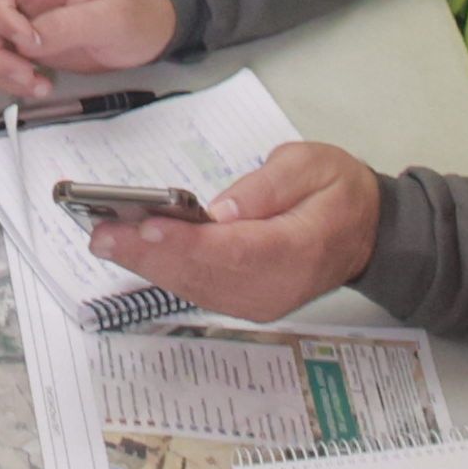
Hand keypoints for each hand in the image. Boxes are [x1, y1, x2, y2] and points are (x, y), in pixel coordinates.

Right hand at [0, 0, 183, 101]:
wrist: (153, 25)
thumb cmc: (139, 12)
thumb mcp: (114, 16)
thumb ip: (70, 24)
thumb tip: (28, 41)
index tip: (28, 45)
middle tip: (28, 76)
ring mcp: (20, 24)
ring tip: (36, 86)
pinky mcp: (24, 50)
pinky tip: (33, 85)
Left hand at [84, 140, 381, 320]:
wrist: (365, 232)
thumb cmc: (338, 192)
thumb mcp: (312, 165)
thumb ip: (269, 186)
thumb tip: (222, 210)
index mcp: (300, 247)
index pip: (234, 250)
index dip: (184, 242)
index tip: (143, 225)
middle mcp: (278, 286)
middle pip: (206, 276)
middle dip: (149, 255)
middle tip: (102, 233)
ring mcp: (262, 302)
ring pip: (197, 288)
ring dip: (148, 266)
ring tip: (106, 240)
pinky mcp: (248, 303)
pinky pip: (201, 291)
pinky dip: (165, 273)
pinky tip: (136, 253)